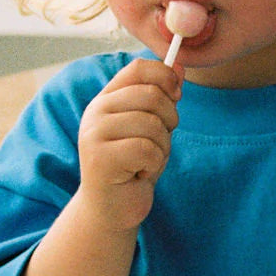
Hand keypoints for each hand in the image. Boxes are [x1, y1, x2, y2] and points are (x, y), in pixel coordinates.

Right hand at [77, 58, 181, 230]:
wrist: (112, 208)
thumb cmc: (133, 166)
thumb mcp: (151, 128)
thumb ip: (161, 98)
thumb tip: (180, 67)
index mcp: (107, 99)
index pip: (138, 69)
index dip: (165, 77)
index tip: (176, 95)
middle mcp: (96, 112)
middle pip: (151, 95)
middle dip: (169, 120)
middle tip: (160, 141)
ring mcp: (95, 134)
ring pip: (151, 124)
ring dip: (162, 147)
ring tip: (146, 161)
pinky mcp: (100, 158)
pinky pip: (147, 149)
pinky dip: (154, 164)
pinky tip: (139, 174)